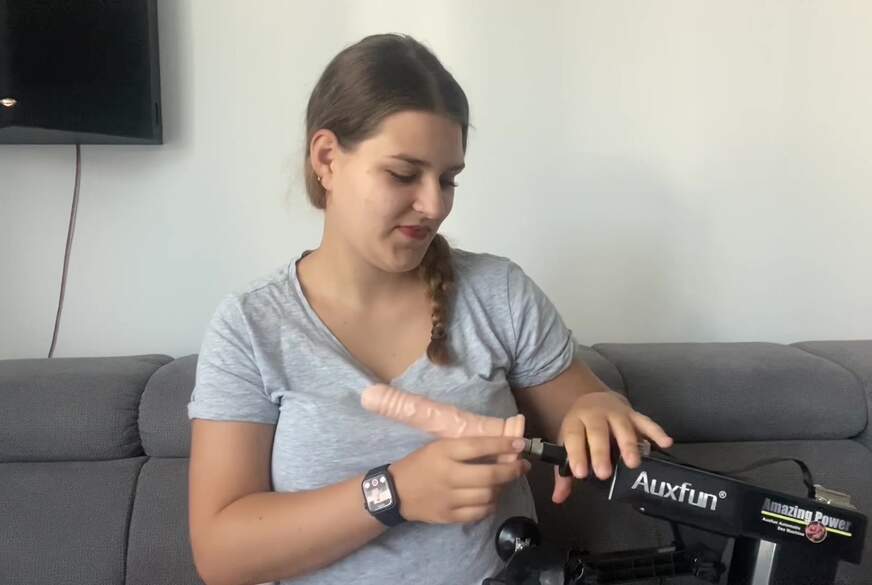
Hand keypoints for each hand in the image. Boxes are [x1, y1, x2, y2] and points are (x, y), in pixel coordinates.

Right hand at [389, 436, 531, 523]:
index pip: (479, 446)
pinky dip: (491, 505)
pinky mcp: (449, 516)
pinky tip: (492, 497)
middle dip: (512, 470)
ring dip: (503, 488)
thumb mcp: (439, 447)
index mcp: (444, 452)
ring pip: (488, 495)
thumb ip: (466, 446)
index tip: (520, 444)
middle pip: (489, 475)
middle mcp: (448, 475)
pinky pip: (479, 513)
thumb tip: (500, 445)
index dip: (504, 445)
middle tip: (523, 467)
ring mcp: (449, 499)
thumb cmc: (420, 464)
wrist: (396, 492)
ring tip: (506, 482)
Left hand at [552, 390, 672, 503]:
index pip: (574, 437)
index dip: (577, 454)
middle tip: (604, 474)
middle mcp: (595, 415)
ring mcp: (616, 413)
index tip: (580, 473)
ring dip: (628, 445)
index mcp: (575, 422)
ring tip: (633, 464)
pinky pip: (645, 422)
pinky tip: (666, 443)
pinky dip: (656, 432)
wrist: (593, 400)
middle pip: (598, 432)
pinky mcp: (633, 414)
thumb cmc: (581, 429)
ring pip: (622, 427)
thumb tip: (558, 498)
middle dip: (601, 453)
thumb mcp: (568, 445)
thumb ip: (564, 473)